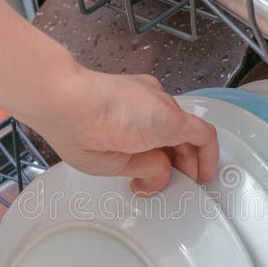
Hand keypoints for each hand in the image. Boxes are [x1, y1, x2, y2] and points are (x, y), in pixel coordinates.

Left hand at [27, 63, 218, 193]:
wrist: (59, 98)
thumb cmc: (86, 128)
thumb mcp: (123, 163)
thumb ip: (151, 169)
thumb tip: (159, 175)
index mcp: (167, 121)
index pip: (205, 137)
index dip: (208, 160)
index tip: (203, 177)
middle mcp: (162, 101)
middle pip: (187, 131)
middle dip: (186, 158)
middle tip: (175, 181)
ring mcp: (146, 90)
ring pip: (169, 120)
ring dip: (168, 144)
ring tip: (152, 168)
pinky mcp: (130, 86)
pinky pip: (154, 109)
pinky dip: (155, 128)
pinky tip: (138, 145)